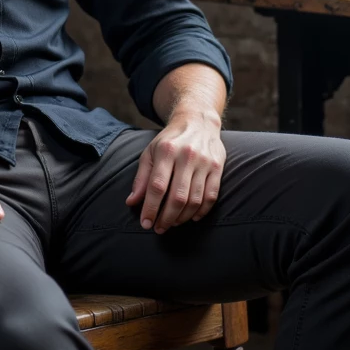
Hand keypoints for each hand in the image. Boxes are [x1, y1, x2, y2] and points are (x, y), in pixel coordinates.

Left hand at [125, 112, 225, 233]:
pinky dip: (202, 211)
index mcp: (166, 151)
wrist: (198, 121)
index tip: (145, 223)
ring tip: (173, 223)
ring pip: (195, 199)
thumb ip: (141, 178)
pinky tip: (192, 217)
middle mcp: (187, 156)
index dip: (150, 208)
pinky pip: (211, 196)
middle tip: (159, 228)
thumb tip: (132, 202)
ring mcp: (205, 162)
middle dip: (166, 218)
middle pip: (177, 197)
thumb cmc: (170, 140)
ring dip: (183, 217)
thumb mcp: (150, 152)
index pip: (157, 186)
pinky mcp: (218, 167)